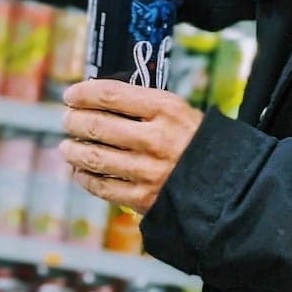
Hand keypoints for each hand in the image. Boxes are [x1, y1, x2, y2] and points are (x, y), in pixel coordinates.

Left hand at [60, 80, 204, 214]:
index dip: (84, 94)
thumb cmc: (196, 141)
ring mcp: (148, 170)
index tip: (71, 95)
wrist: (223, 182)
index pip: (111, 95)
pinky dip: (85, 177)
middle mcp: (155, 138)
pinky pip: (103, 186)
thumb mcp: (179, 111)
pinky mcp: (143, 197)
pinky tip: (80, 170)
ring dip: (74, 150)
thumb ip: (144, 105)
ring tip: (67, 146)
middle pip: (98, 125)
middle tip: (67, 119)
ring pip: (94, 157)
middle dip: (74, 121)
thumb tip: (100, 100)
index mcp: (166, 109)